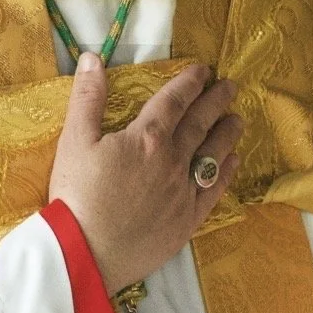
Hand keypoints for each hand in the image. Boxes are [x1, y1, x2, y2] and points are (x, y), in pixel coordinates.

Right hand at [48, 55, 243, 293]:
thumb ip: (87, 97)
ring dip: (227, 134)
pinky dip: (226, 173)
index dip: (190, 82)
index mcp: (146, 137)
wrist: (85, 254)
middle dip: (216, 101)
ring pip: (213, 155)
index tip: (204, 70)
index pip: (174, 101)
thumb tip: (92, 58)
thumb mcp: (74, 140)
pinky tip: (234, 162)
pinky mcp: (187, 220)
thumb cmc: (76, 196)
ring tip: (238, 119)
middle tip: (231, 86)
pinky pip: (213, 191)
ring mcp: (183, 191)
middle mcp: (172, 160)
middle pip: (200, 124)